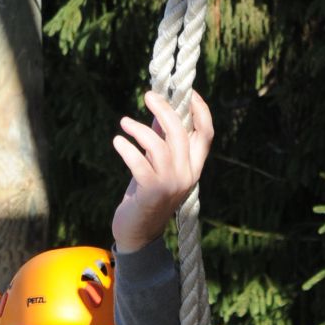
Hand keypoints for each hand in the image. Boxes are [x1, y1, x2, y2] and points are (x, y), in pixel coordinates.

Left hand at [111, 89, 214, 252]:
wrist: (137, 234)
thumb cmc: (145, 195)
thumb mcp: (156, 165)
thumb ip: (160, 141)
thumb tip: (158, 109)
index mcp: (194, 168)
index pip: (206, 134)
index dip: (200, 109)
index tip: (186, 90)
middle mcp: (187, 176)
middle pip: (180, 133)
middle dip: (164, 109)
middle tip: (148, 95)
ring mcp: (171, 185)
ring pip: (159, 146)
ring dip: (139, 130)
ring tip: (124, 123)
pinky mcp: (151, 193)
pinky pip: (139, 163)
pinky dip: (127, 149)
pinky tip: (118, 141)